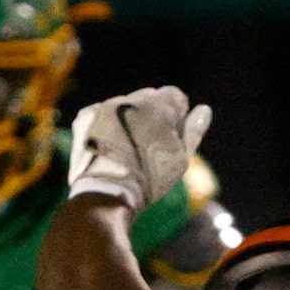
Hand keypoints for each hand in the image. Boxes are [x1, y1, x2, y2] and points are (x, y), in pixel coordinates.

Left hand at [67, 88, 210, 214]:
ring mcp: (107, 106)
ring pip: (123, 106)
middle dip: (151, 115)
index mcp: (160, 104)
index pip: (175, 96)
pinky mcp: (85, 117)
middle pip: (149, 99)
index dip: (176, 116)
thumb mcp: (180, 158)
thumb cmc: (149, 179)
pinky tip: (106, 147)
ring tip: (125, 150)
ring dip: (127, 119)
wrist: (105, 193)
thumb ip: (193, 131)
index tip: (170, 136)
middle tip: (147, 146)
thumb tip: (204, 110)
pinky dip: (104, 126)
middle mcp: (133, 99)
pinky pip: (100, 115)